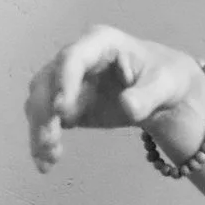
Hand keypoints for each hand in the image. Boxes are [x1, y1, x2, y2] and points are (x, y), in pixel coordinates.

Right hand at [24, 25, 204, 171]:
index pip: (72, 58)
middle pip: (47, 81)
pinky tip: (46, 162)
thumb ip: (147, 96)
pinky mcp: (66, 105)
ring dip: (40, 129)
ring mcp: (67, 81)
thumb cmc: (164, 77)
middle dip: (44, 111)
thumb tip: (127, 106)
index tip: (62, 110)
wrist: (161, 92)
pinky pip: (46, 120)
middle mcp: (76, 58)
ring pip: (39, 102)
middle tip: (50, 140)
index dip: (64, 81)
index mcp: (100, 42)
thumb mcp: (164, 85)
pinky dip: (42, 140)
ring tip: (50, 157)